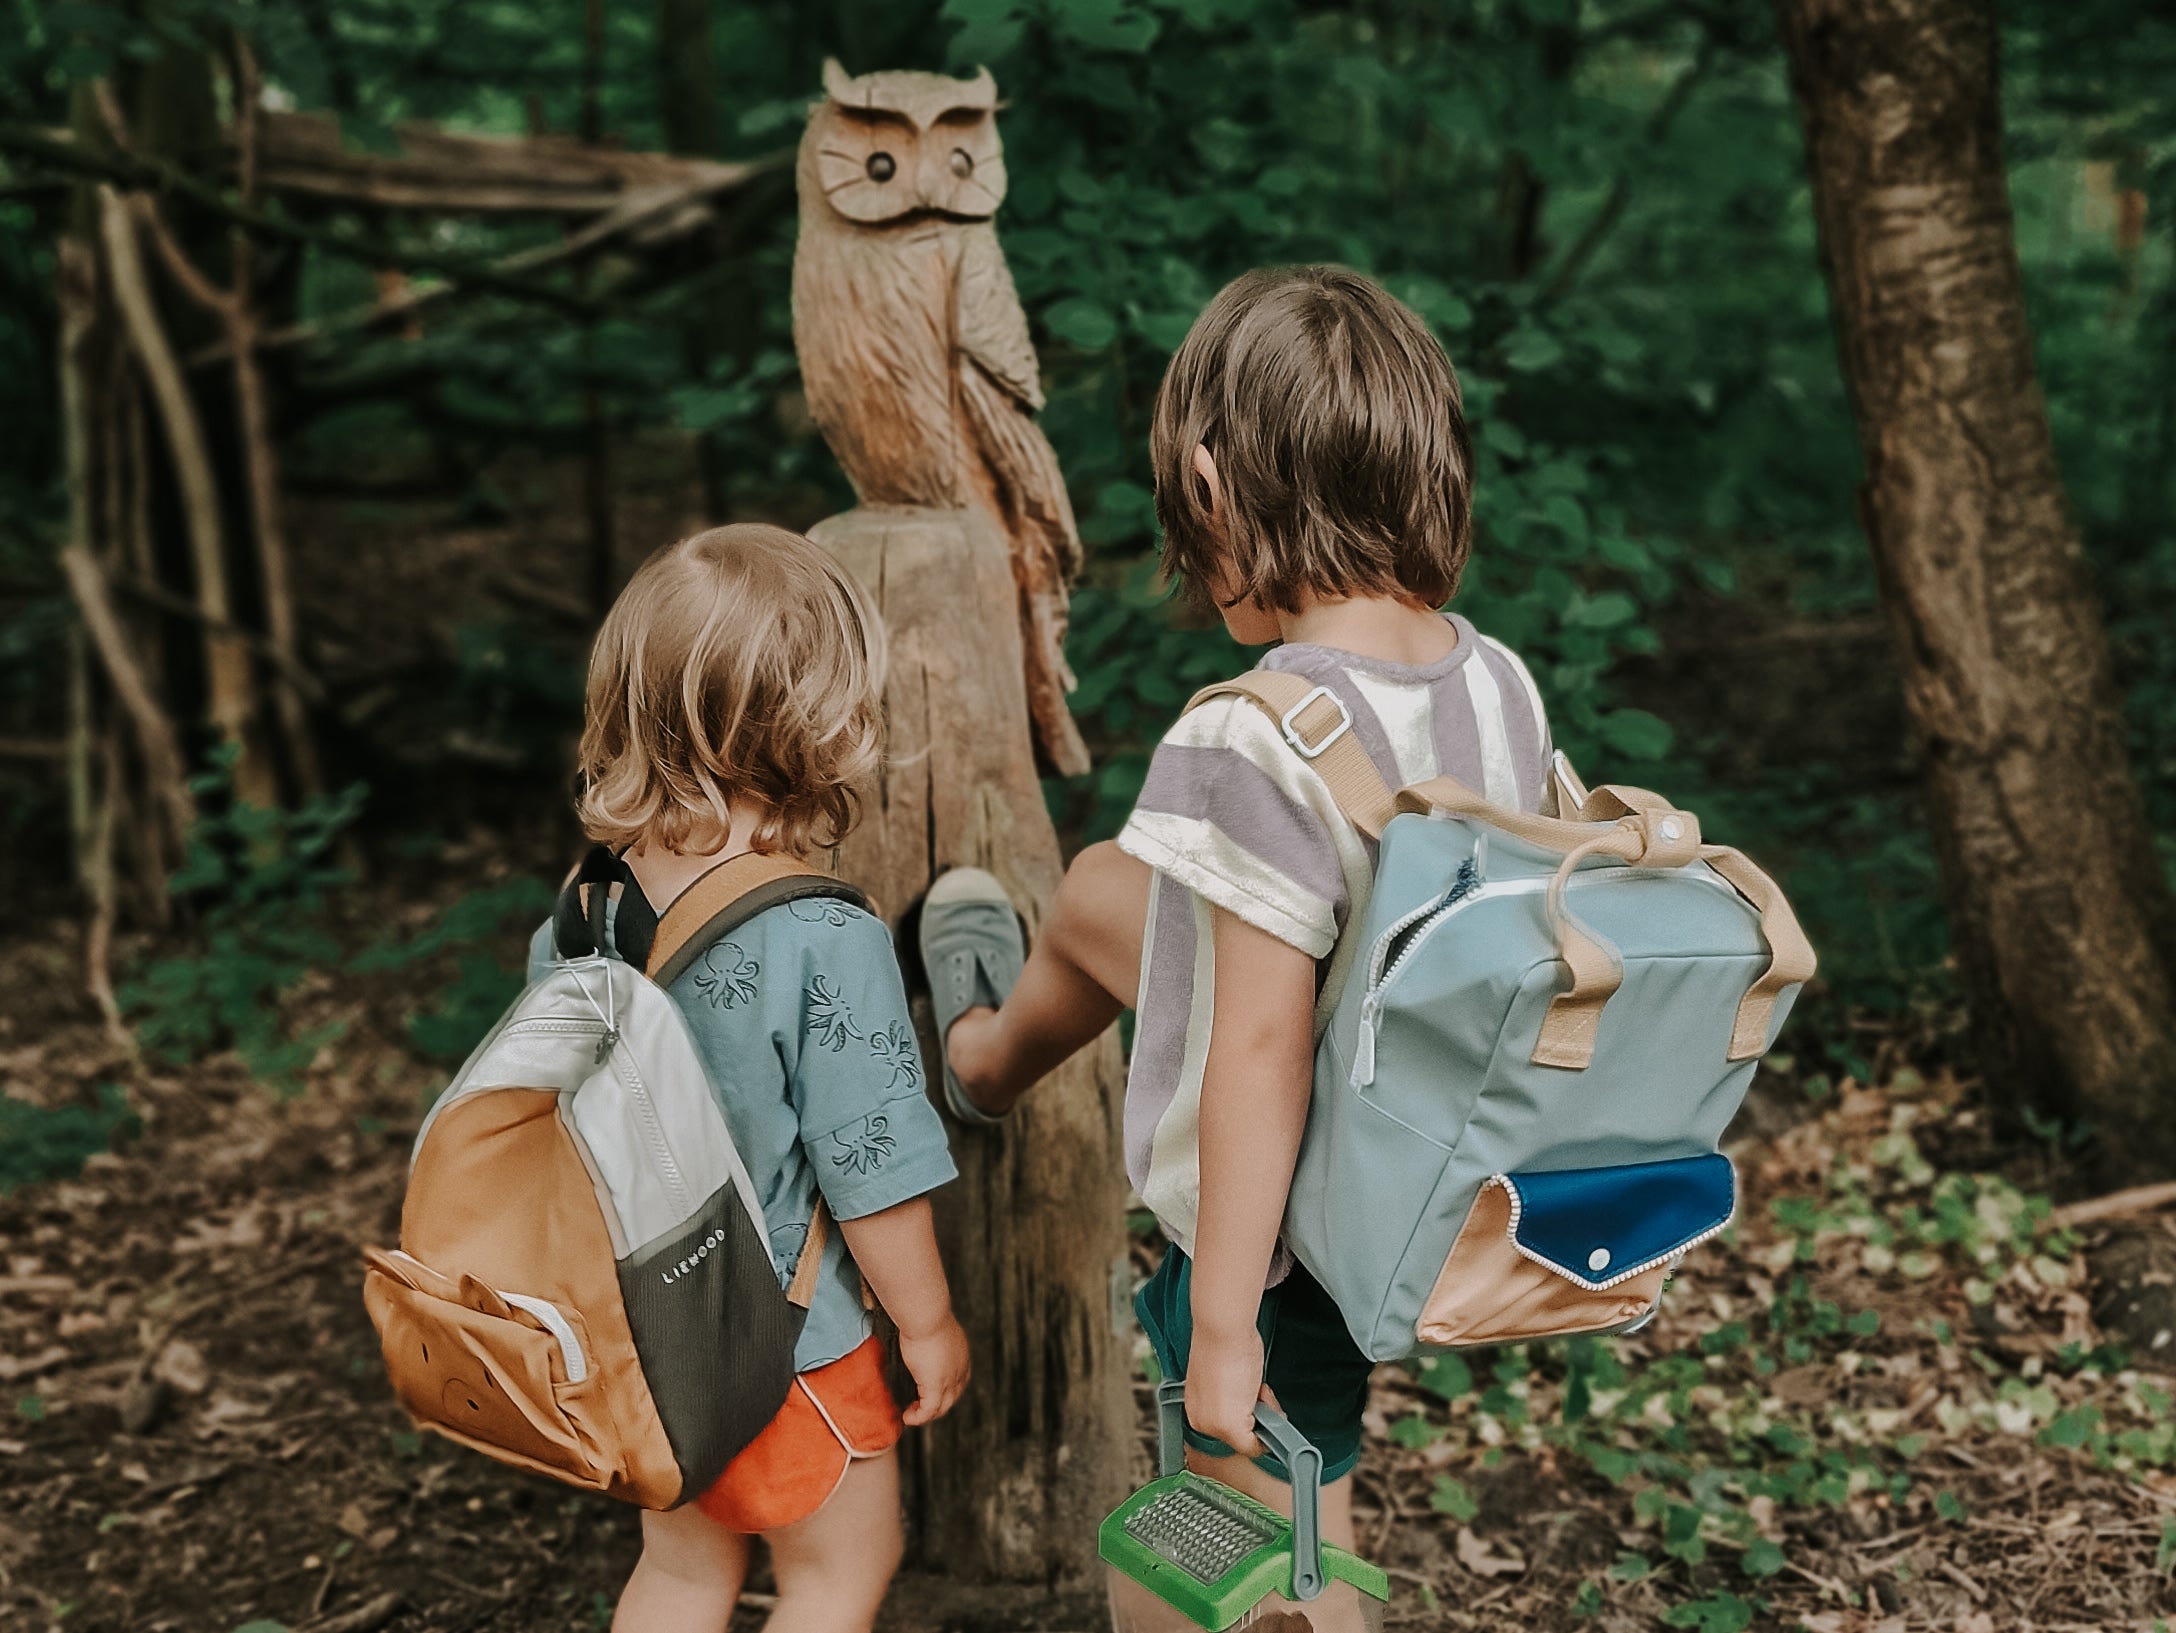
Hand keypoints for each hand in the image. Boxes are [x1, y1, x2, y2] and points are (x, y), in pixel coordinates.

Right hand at [896, 1315, 970, 1425]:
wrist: (926, 1314)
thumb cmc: (925, 1314)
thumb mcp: (931, 1327)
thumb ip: (927, 1336)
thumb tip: (914, 1333)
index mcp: (962, 1354)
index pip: (959, 1380)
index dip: (946, 1390)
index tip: (927, 1390)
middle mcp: (960, 1369)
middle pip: (952, 1396)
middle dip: (936, 1405)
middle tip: (918, 1407)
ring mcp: (950, 1379)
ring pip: (942, 1407)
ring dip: (926, 1414)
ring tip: (911, 1414)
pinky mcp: (936, 1386)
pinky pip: (928, 1411)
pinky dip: (918, 1417)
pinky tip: (907, 1417)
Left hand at [1185, 1326, 1268, 1457]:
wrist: (1222, 1329)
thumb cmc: (1223, 1342)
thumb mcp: (1224, 1376)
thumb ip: (1231, 1395)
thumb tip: (1246, 1401)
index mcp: (1195, 1407)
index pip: (1226, 1428)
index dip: (1247, 1411)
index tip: (1251, 1395)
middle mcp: (1200, 1420)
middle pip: (1239, 1437)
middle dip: (1257, 1416)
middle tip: (1256, 1389)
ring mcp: (1213, 1426)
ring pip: (1251, 1440)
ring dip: (1264, 1414)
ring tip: (1255, 1385)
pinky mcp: (1229, 1427)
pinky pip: (1256, 1446)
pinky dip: (1270, 1423)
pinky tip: (1261, 1391)